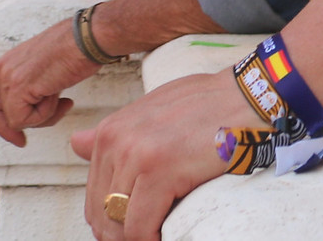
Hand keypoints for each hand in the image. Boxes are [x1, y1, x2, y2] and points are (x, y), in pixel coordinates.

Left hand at [0, 19, 96, 146]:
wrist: (90, 37)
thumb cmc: (78, 49)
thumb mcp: (47, 68)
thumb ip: (33, 85)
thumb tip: (33, 105)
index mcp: (10, 62)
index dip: (4, 120)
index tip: (19, 134)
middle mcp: (4, 68)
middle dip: (9, 129)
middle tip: (22, 141)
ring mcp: (9, 77)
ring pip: (14, 118)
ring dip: (41, 116)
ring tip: (61, 100)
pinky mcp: (19, 86)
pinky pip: (24, 119)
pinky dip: (45, 115)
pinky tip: (59, 96)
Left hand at [70, 71, 256, 240]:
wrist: (247, 96)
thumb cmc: (208, 104)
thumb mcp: (153, 109)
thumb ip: (116, 132)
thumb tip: (75, 142)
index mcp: (111, 130)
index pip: (94, 195)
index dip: (110, 220)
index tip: (131, 230)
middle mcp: (116, 141)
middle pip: (101, 212)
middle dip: (120, 234)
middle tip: (146, 235)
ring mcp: (137, 155)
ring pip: (118, 224)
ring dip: (136, 237)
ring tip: (156, 235)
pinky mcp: (160, 171)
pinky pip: (140, 227)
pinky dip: (150, 239)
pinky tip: (164, 236)